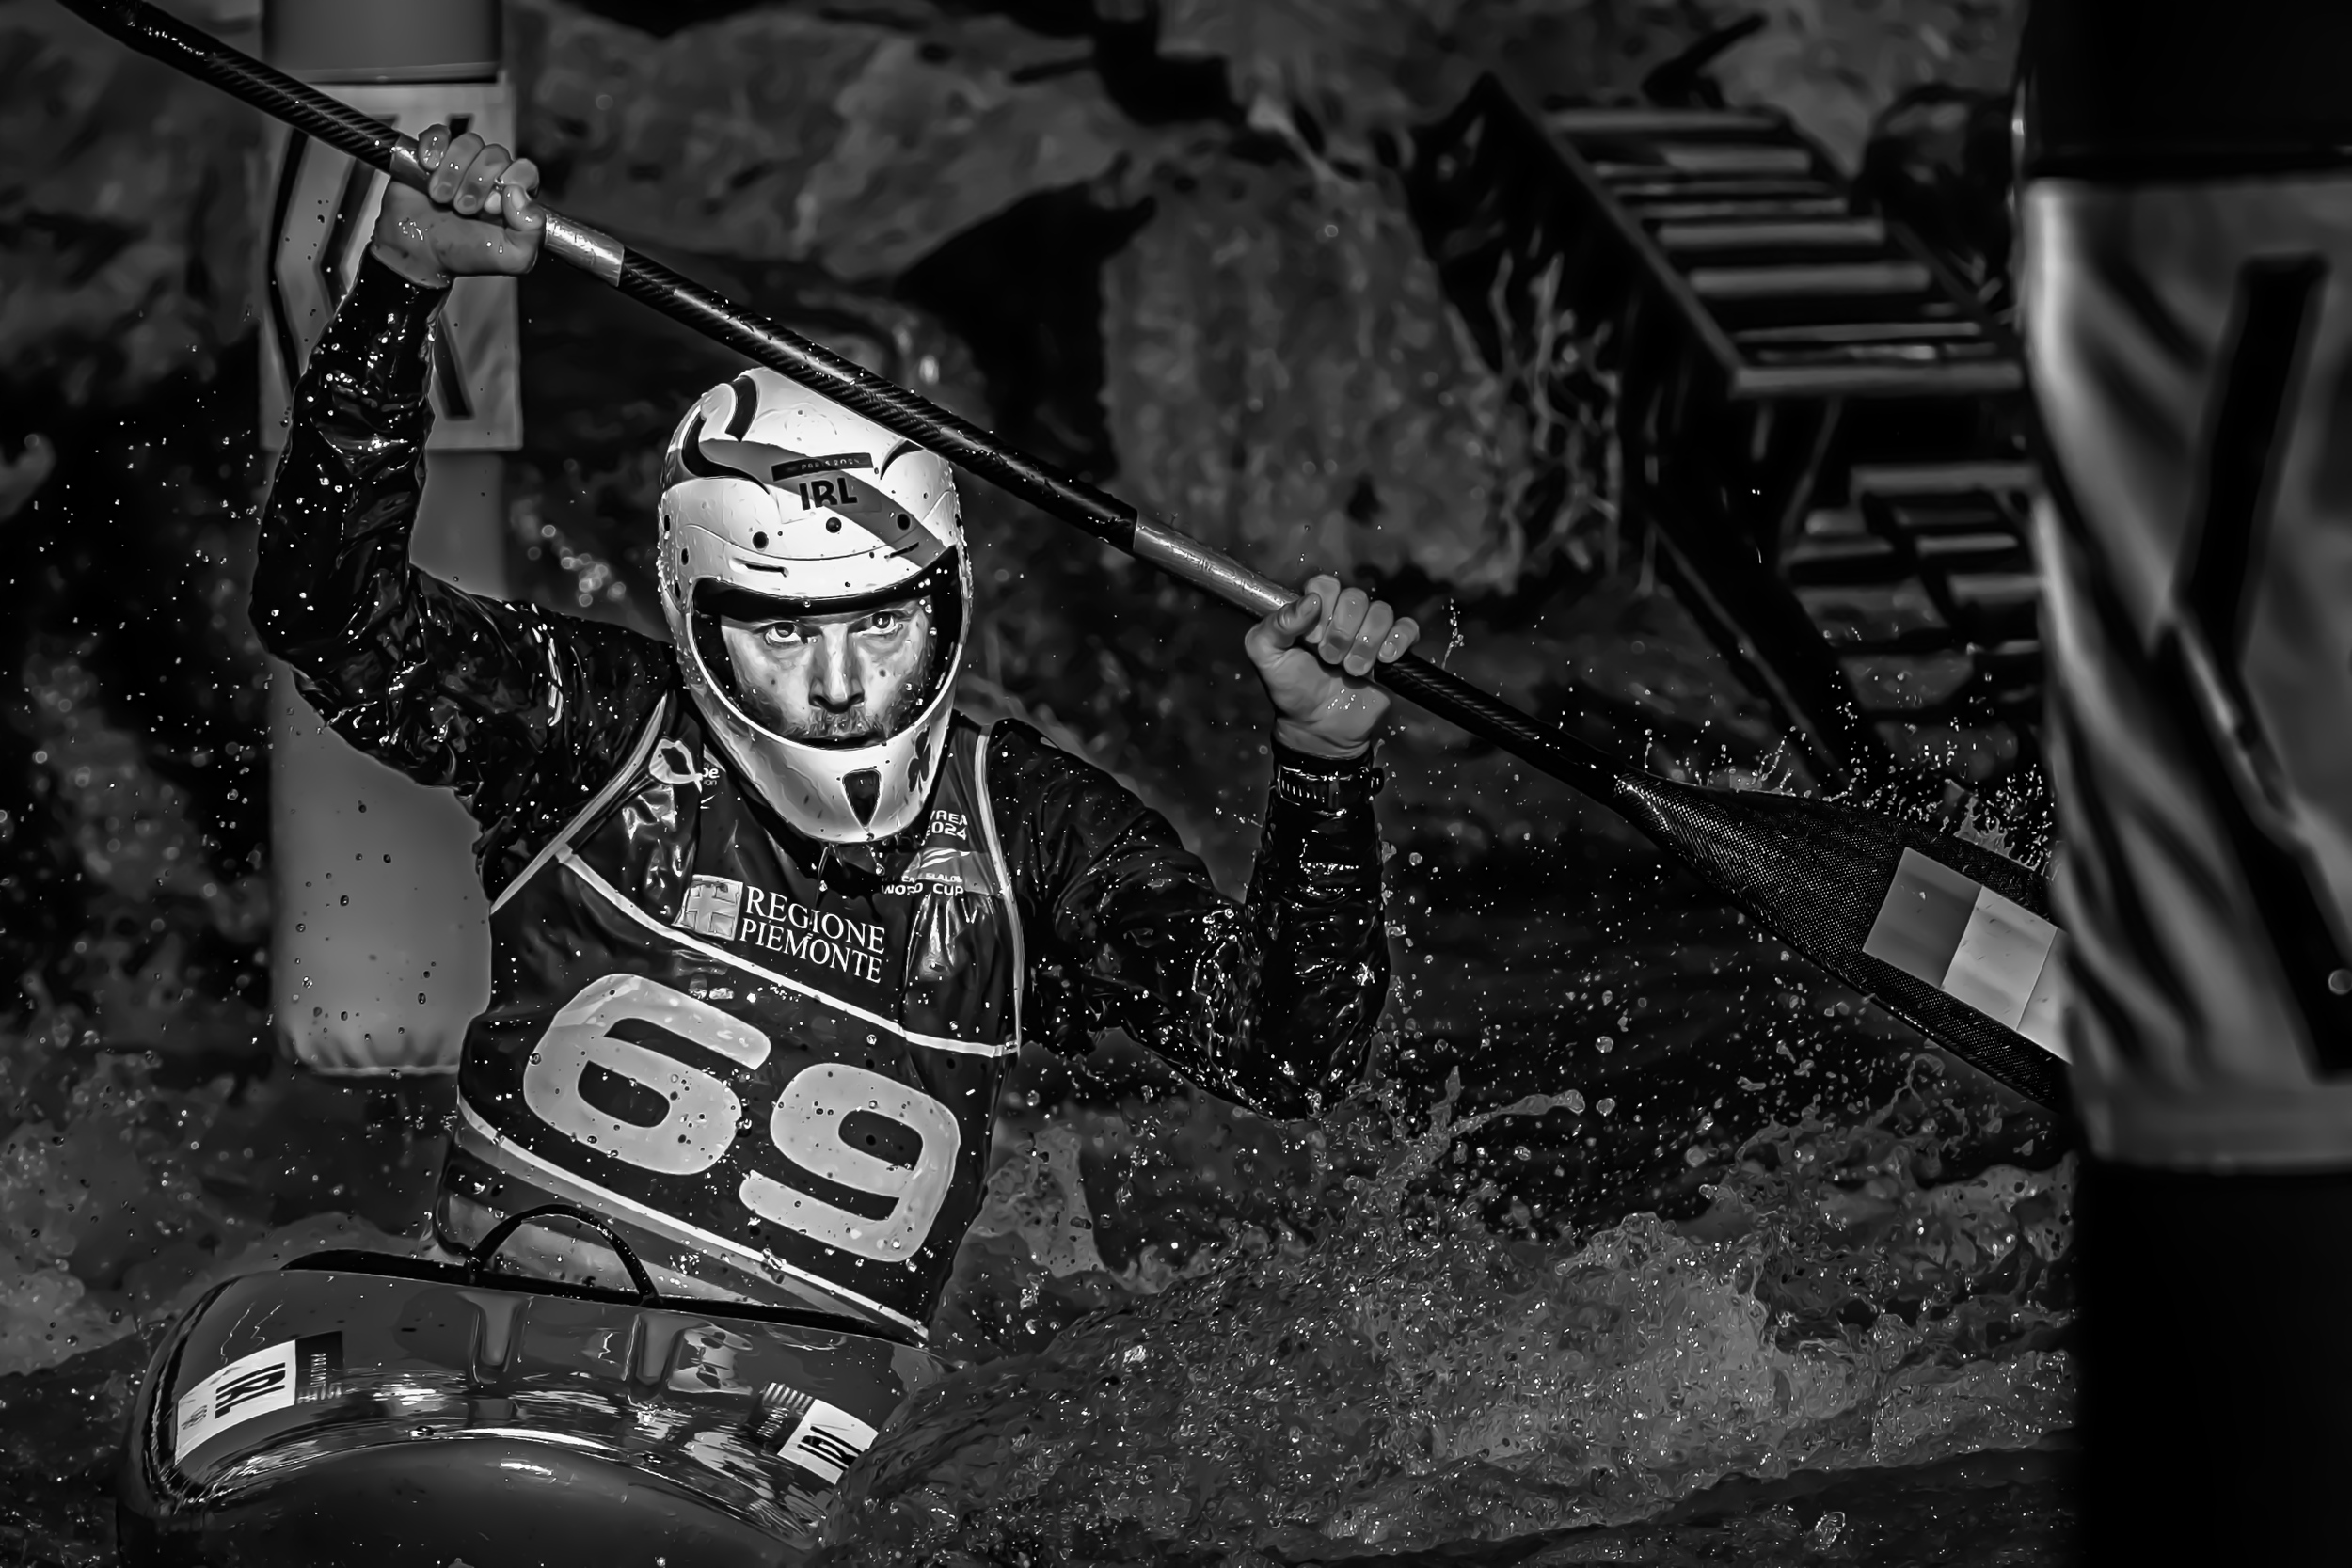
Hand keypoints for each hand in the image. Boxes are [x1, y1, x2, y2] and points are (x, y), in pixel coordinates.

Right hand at [368, 124, 542, 288]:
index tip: (491, 206)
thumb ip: (531, 233)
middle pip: (496, 155)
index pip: (526, 171)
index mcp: (513, 199)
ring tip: (441, 197)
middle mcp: (490, 178)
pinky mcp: (434, 153)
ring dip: (452, 171)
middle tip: (463, 208)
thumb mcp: (511, 258)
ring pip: (469, 143)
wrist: (415, 252)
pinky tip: (428, 167)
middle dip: (477, 183)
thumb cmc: (460, 253)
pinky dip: (434, 146)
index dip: (510, 182)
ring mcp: (462, 163)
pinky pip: (440, 133)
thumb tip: (520, 195)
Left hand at [1244, 574, 1419, 758]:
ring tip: (1351, 669)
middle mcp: (1344, 616)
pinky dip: (1397, 641)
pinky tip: (1383, 660)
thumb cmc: (1290, 689)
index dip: (1321, 608)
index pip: (1325, 585)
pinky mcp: (1393, 651)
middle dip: (1341, 631)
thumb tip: (1311, 601)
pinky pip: (1408, 629)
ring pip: (1381, 612)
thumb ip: (1276, 624)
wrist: (1318, 727)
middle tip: (1329, 659)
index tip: (1310, 639)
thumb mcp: (1266, 655)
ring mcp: (1370, 632)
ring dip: (1365, 643)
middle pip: (1355, 597)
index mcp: (1314, 610)